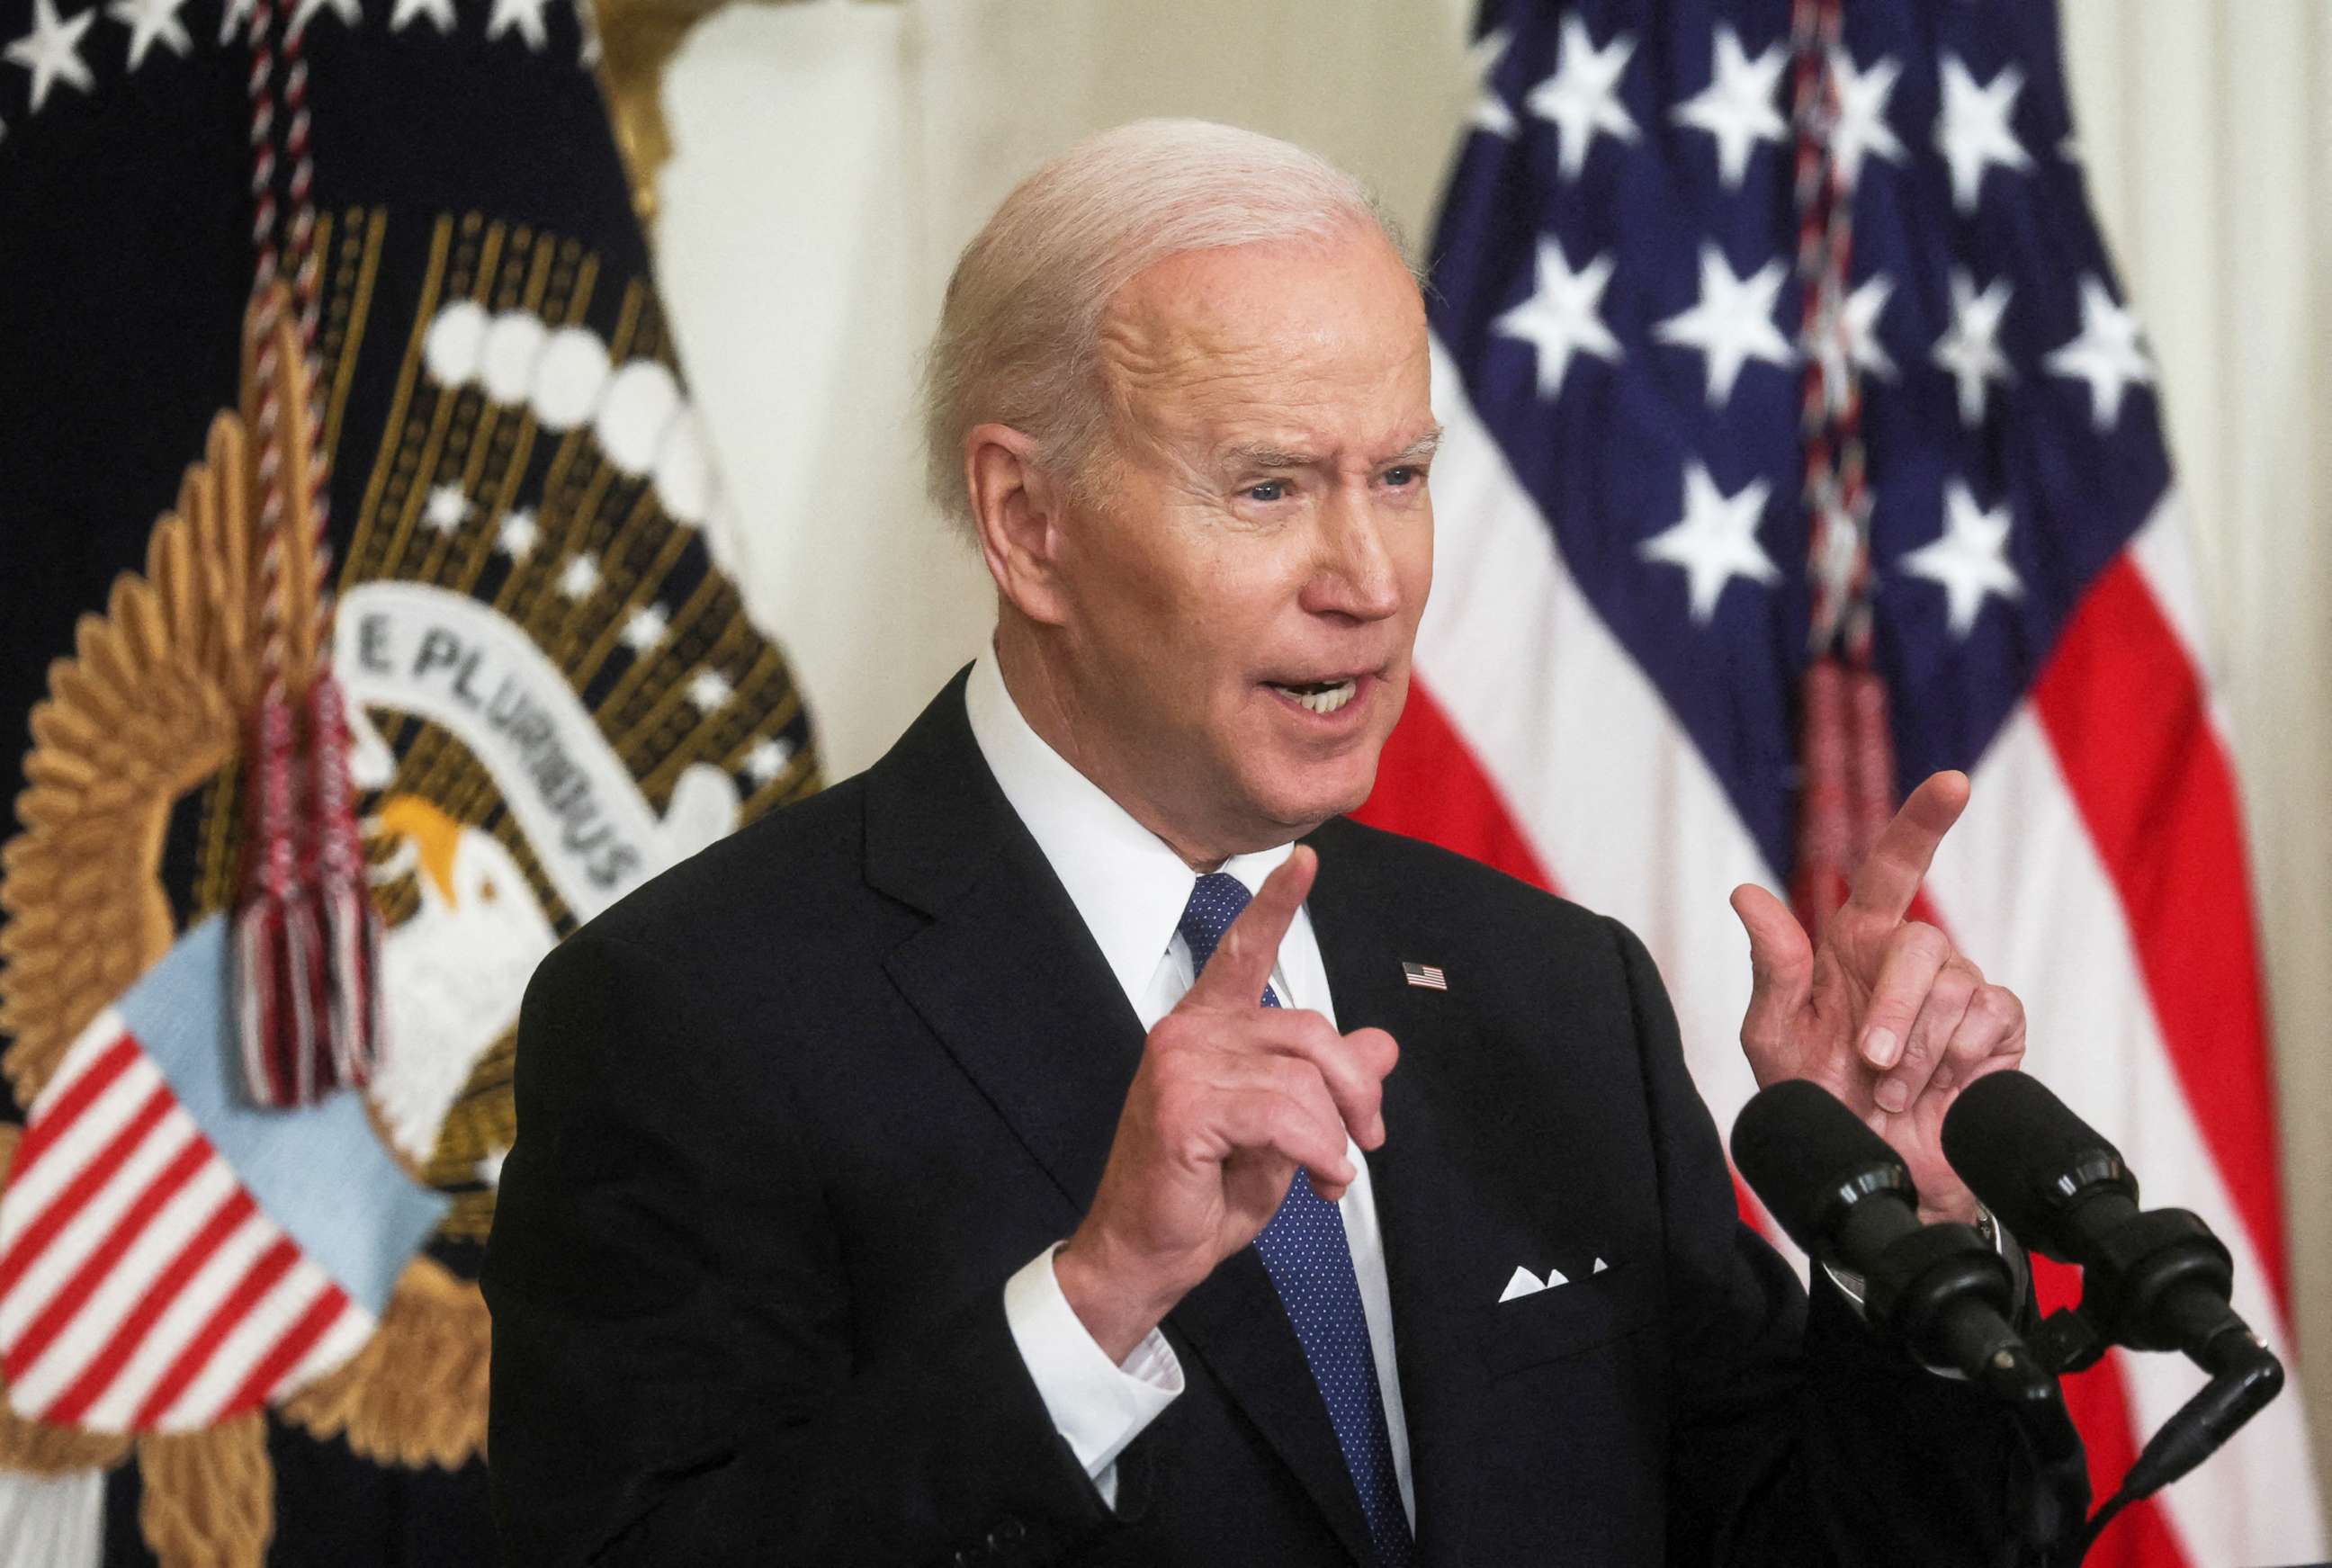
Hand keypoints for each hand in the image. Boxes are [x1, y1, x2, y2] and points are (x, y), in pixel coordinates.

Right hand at [1055, 847, 1399, 1360]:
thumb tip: (1380, 1044)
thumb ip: (1325, 1085)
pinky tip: (1316, 1180)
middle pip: (1309, 1029)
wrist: (1146, 1255)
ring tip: (1327, 1174)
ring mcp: (1180, 1063)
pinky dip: (1318, 1152)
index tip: (1304, 859)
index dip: (1276, 904)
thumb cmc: (1201, 1194)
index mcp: (1206, 1028)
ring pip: (1302, 1078)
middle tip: (1367, 1141)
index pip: (1243, 951)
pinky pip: (1284, 1115)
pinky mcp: (1183, 1104)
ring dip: (1333, 1136)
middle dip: (1354, 1090)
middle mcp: (1188, 1031)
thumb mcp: (1283, 1134)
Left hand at [1728, 772, 2026, 1224]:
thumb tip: (1745, 893)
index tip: (1953, 783)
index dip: (1923, 821)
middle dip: (1895, 1008)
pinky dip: (1958, 1060)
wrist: (1868, 1170)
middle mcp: (1911, 957)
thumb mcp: (1776, 1037)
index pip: (1894, 864)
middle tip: (1870, 1063)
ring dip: (1920, 1050)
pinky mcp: (1998, 1029)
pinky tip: (1936, 1090)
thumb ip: (1772, 967)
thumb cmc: (1817, 1100)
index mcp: (1855, 942)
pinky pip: (1992, 1019)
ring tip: (1892, 1091)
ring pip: (1957, 986)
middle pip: (1922, 944)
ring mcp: (1962, 989)